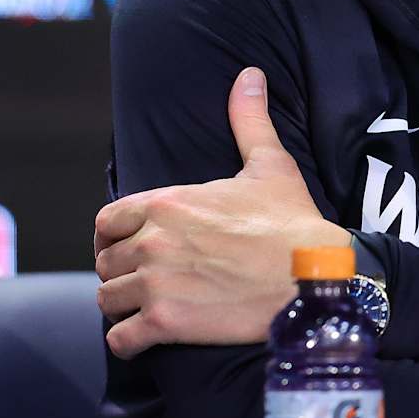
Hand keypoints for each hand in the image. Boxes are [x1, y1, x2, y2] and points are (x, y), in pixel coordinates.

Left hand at [93, 67, 349, 359]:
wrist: (313, 277)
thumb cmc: (292, 223)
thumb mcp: (270, 165)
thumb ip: (249, 120)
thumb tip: (249, 75)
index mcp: (167, 203)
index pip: (107, 221)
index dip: (113, 237)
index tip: (128, 247)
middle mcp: (152, 241)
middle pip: (105, 263)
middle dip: (120, 273)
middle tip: (143, 282)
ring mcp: (156, 284)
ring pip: (107, 300)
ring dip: (122, 307)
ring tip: (143, 310)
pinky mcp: (166, 324)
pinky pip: (121, 339)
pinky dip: (129, 342)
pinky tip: (145, 338)